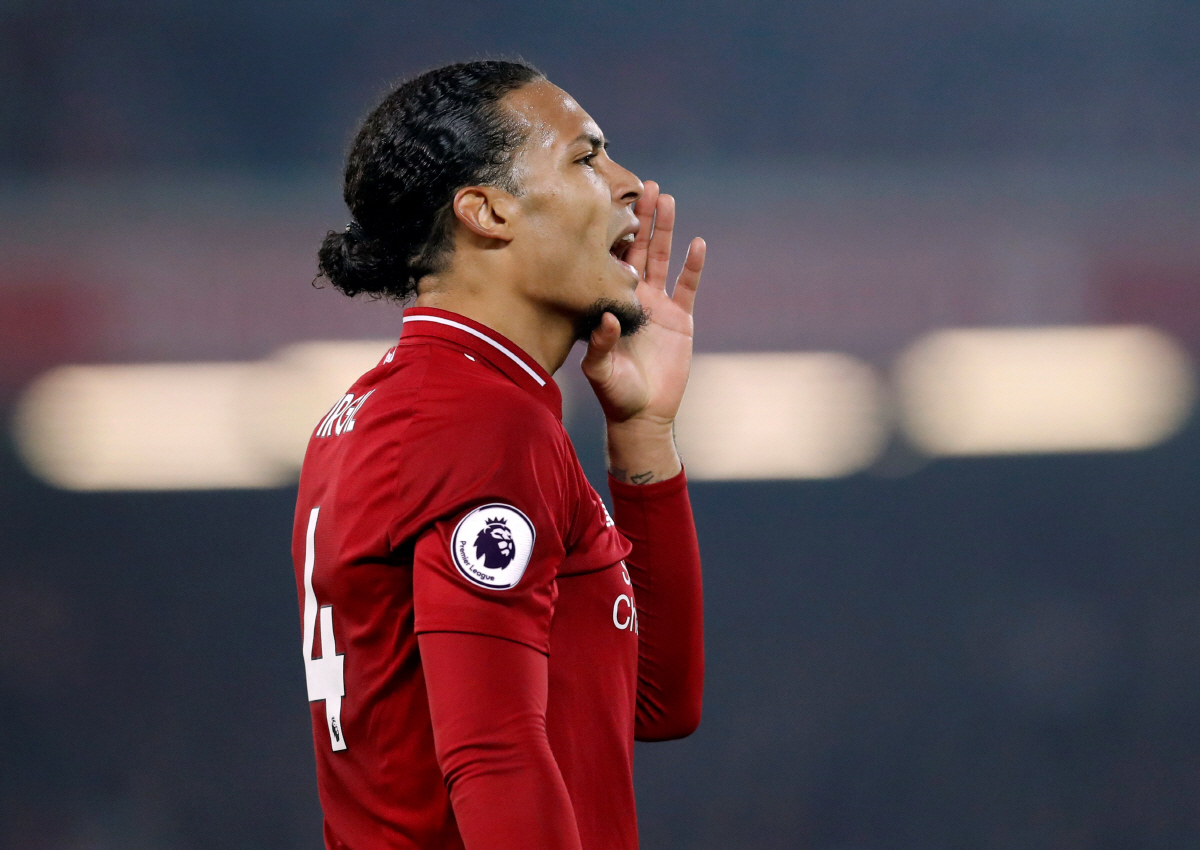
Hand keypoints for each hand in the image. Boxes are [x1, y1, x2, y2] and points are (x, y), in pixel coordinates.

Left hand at [581, 181, 705, 480]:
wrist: (642, 415)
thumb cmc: (614, 393)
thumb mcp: (599, 370)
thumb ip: (600, 344)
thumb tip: (608, 317)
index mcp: (610, 302)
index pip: (609, 261)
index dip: (610, 234)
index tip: (607, 202)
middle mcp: (633, 298)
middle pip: (637, 249)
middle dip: (641, 217)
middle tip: (642, 185)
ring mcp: (659, 306)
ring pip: (662, 258)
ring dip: (664, 229)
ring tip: (666, 198)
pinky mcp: (681, 320)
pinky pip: (688, 286)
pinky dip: (693, 266)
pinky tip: (697, 243)